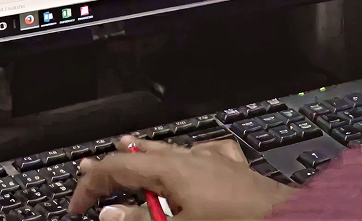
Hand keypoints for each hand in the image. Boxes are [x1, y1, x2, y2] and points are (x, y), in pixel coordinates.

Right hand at [70, 136, 293, 220]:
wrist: (284, 219)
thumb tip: (111, 215)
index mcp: (172, 170)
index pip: (117, 169)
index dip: (92, 185)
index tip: (78, 205)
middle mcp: (190, 158)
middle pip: (141, 153)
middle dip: (113, 162)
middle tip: (89, 169)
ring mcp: (213, 160)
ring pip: (169, 150)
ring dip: (144, 154)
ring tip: (127, 147)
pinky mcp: (232, 167)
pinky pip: (202, 153)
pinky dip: (185, 156)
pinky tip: (189, 156)